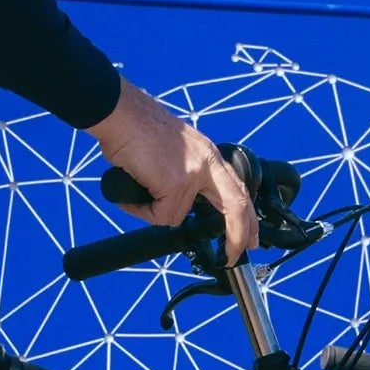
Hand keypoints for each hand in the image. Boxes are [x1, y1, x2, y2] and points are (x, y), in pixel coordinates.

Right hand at [88, 81, 257, 263]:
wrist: (121, 114)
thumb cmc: (136, 129)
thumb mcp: (174, 151)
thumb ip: (185, 175)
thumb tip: (178, 202)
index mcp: (208, 154)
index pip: (237, 188)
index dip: (245, 216)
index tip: (248, 236)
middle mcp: (206, 162)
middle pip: (235, 204)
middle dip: (239, 235)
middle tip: (234, 256)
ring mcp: (192, 173)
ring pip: (177, 215)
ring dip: (153, 211)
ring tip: (137, 191)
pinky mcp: (176, 182)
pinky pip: (160, 215)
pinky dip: (141, 209)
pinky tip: (132, 192)